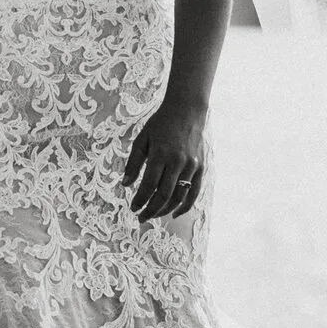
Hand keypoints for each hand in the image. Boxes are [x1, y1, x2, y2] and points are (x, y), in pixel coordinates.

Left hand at [122, 98, 207, 221]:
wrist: (187, 110)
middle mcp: (177, 162)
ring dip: (165, 210)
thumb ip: (133, 162)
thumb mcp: (142, 139)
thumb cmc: (161, 123)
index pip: (148, 185)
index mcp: (160, 154)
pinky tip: (174, 214)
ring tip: (154, 215)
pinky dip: (185, 206)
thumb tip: (125, 185)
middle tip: (141, 218)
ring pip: (179, 197)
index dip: (139, 200)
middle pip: (163, 195)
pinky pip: (194, 192)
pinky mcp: (201, 167)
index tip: (132, 208)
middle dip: (150, 210)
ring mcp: (191, 165)